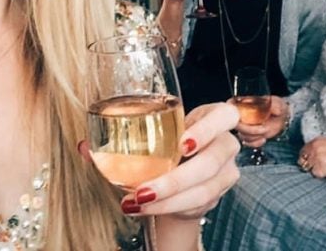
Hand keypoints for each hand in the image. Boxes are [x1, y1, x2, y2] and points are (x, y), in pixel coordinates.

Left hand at [120, 102, 240, 219]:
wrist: (181, 170)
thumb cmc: (172, 141)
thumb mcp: (164, 130)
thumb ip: (140, 133)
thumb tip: (99, 148)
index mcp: (217, 117)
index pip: (224, 117)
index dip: (206, 131)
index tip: (182, 146)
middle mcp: (226, 143)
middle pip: (210, 162)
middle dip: (175, 181)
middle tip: (143, 191)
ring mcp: (226, 171)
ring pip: (203, 191)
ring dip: (166, 201)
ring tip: (137, 203)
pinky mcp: (218, 194)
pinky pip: (196, 206)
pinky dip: (167, 208)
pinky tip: (145, 208)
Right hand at [235, 95, 287, 148]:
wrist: (281, 118)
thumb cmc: (276, 107)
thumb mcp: (278, 103)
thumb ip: (275, 105)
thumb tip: (275, 109)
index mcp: (245, 103)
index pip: (231, 105)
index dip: (233, 112)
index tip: (245, 118)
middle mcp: (241, 115)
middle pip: (236, 124)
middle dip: (250, 129)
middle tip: (264, 127)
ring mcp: (244, 126)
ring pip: (242, 135)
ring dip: (255, 136)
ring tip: (266, 130)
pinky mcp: (248, 136)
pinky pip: (247, 142)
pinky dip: (255, 143)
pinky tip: (263, 139)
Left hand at [297, 137, 325, 180]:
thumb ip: (321, 150)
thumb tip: (312, 161)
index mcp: (318, 140)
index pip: (303, 151)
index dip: (308, 159)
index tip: (314, 163)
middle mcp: (315, 147)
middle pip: (303, 161)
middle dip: (310, 166)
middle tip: (323, 168)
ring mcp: (317, 157)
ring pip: (308, 169)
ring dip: (317, 171)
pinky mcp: (321, 168)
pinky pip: (316, 175)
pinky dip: (323, 176)